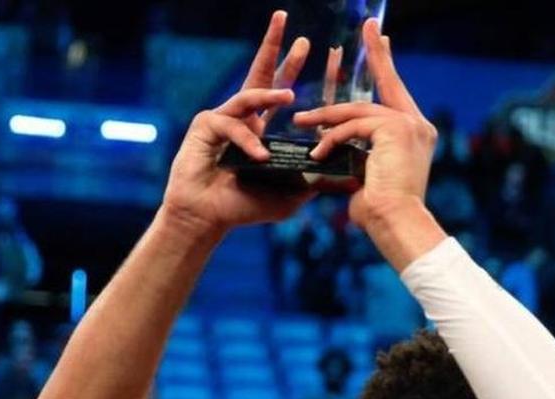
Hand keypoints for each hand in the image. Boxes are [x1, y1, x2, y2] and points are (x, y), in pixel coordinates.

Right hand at [160, 10, 313, 234]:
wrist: (207, 218)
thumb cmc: (244, 207)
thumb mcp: (289, 195)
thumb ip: (313, 182)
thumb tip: (347, 177)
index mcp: (260, 129)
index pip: (281, 92)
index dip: (294, 69)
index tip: (315, 50)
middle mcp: (242, 118)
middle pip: (261, 74)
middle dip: (276, 49)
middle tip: (290, 24)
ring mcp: (223, 118)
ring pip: (250, 95)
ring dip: (271, 94)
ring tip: (289, 96)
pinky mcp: (206, 124)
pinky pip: (233, 124)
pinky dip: (248, 141)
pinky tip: (258, 157)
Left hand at [293, 18, 436, 229]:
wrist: (397, 225)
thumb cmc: (380, 212)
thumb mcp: (366, 177)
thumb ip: (356, 155)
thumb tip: (329, 150)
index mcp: (415, 135)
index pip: (396, 94)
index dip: (386, 65)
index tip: (379, 39)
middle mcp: (418, 126)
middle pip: (386, 87)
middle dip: (376, 56)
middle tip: (368, 28)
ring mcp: (409, 126)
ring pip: (360, 111)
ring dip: (327, 116)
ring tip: (300, 121)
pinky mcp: (396, 131)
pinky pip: (354, 127)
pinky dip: (332, 138)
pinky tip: (317, 151)